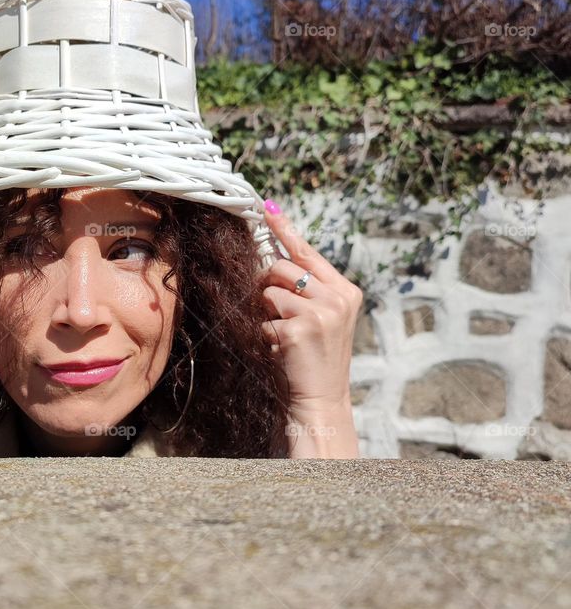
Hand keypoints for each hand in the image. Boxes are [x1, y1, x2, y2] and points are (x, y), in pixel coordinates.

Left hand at [259, 200, 362, 456]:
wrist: (323, 400)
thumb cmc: (315, 359)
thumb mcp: (322, 318)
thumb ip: (307, 290)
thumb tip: (272, 261)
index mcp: (345, 291)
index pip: (309, 253)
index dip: (285, 230)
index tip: (267, 208)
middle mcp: (337, 297)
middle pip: (281, 267)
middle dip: (267, 286)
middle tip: (275, 313)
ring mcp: (320, 312)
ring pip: (269, 291)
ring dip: (266, 313)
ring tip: (283, 335)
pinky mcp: (299, 328)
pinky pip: (263, 318)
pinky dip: (264, 333)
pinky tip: (281, 350)